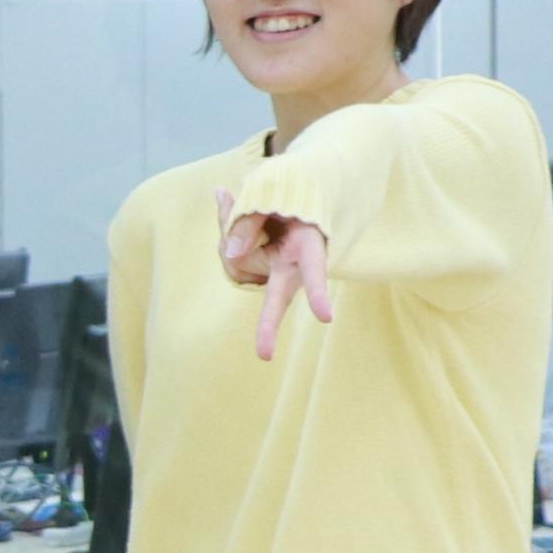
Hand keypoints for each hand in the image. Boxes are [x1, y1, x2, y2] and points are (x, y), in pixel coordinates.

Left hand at [216, 188, 331, 361]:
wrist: (293, 201)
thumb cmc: (288, 199)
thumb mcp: (270, 197)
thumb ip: (246, 220)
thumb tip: (229, 254)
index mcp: (309, 246)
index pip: (315, 270)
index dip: (318, 292)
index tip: (326, 318)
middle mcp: (293, 268)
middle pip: (278, 299)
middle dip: (269, 326)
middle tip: (264, 355)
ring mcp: (274, 275)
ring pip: (237, 264)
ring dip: (229, 238)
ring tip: (241, 209)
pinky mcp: (258, 274)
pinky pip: (232, 262)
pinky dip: (227, 243)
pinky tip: (236, 225)